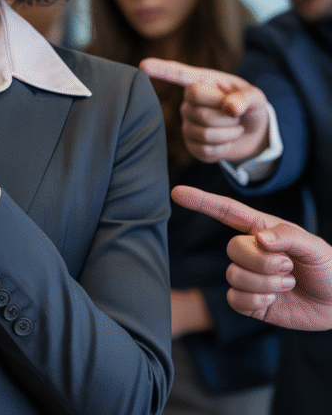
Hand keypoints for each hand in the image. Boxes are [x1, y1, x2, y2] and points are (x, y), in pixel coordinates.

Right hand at [140, 58, 268, 161]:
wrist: (252, 132)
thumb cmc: (250, 107)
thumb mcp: (256, 97)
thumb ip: (246, 98)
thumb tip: (230, 108)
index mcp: (203, 82)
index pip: (180, 74)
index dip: (162, 70)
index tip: (143, 65)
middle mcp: (189, 101)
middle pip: (200, 112)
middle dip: (227, 119)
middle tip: (237, 117)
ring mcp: (187, 123)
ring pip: (203, 133)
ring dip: (228, 134)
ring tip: (234, 128)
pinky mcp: (191, 144)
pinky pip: (203, 151)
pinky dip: (222, 149)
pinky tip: (226, 142)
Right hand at [171, 185, 331, 330]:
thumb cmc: (330, 268)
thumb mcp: (315, 246)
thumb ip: (288, 236)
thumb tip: (260, 238)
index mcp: (262, 230)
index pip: (226, 212)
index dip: (202, 201)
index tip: (178, 193)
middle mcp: (251, 251)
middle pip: (233, 248)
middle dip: (262, 261)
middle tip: (288, 266)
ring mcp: (249, 276)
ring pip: (234, 275)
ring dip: (265, 284)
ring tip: (288, 284)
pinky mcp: (250, 302)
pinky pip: (235, 299)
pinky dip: (255, 301)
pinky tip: (273, 302)